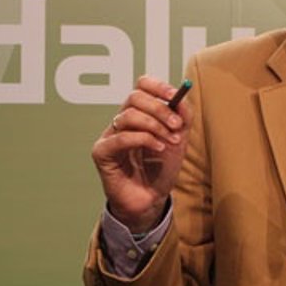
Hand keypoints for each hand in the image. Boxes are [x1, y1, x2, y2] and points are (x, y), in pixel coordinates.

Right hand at [91, 76, 191, 232]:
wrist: (151, 200)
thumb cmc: (161, 170)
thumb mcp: (178, 141)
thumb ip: (183, 118)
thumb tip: (182, 97)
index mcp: (139, 113)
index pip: (141, 86)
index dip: (157, 86)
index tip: (175, 95)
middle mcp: (121, 121)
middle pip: (134, 97)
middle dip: (159, 108)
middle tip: (175, 124)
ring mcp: (109, 136)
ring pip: (127, 115)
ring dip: (154, 126)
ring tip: (169, 141)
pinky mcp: (102, 153)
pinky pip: (120, 137)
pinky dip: (143, 140)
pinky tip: (158, 148)